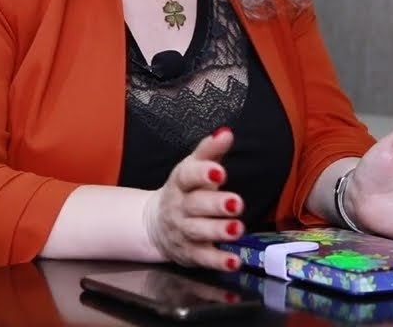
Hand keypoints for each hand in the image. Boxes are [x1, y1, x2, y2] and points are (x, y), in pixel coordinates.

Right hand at [143, 127, 245, 269]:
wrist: (155, 224)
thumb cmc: (184, 191)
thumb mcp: (192, 168)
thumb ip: (210, 151)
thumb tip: (226, 132)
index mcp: (180, 183)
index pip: (187, 176)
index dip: (202, 173)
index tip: (219, 171)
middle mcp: (179, 207)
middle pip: (195, 205)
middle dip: (215, 204)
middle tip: (236, 202)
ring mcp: (183, 231)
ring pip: (199, 231)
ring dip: (218, 230)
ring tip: (237, 228)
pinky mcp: (190, 253)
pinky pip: (203, 258)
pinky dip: (218, 261)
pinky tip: (233, 260)